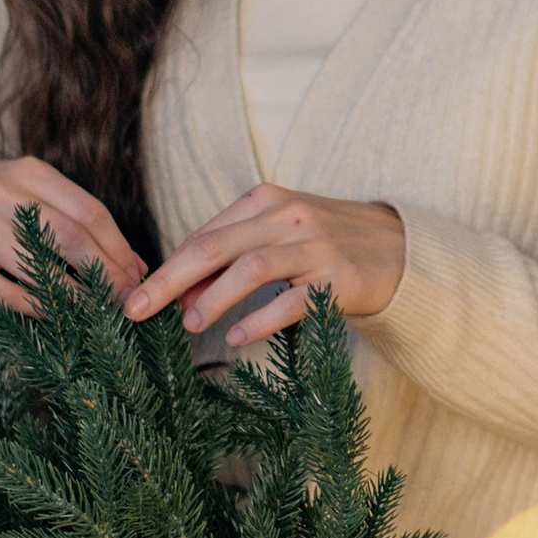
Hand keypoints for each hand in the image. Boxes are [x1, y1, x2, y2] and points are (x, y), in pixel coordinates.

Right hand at [0, 158, 146, 313]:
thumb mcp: (31, 190)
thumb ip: (77, 218)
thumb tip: (132, 263)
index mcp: (27, 173)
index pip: (88, 212)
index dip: (118, 247)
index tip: (136, 273)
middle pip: (69, 239)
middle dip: (106, 272)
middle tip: (126, 297)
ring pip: (38, 269)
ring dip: (77, 295)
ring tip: (100, 309)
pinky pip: (8, 294)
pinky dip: (39, 306)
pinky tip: (60, 314)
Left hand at [125, 186, 406, 344]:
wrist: (400, 248)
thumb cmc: (326, 244)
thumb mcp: (279, 236)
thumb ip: (233, 256)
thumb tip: (180, 293)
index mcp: (266, 200)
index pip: (205, 234)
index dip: (168, 266)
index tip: (138, 295)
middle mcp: (288, 217)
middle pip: (215, 246)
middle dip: (169, 279)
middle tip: (137, 308)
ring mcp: (315, 246)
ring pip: (251, 267)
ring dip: (214, 297)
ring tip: (188, 323)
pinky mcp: (338, 279)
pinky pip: (291, 301)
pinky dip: (259, 320)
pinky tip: (236, 337)